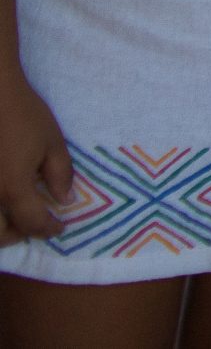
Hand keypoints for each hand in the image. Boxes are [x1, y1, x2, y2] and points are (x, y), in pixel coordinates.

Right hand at [0, 70, 70, 246]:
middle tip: (34, 226)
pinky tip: (1, 202)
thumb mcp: (52, 143)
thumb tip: (65, 200)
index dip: (48, 228)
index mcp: (13, 189)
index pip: (32, 222)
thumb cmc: (23, 114)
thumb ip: (61, 175)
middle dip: (16, 235)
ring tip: (14, 219)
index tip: (59, 228)